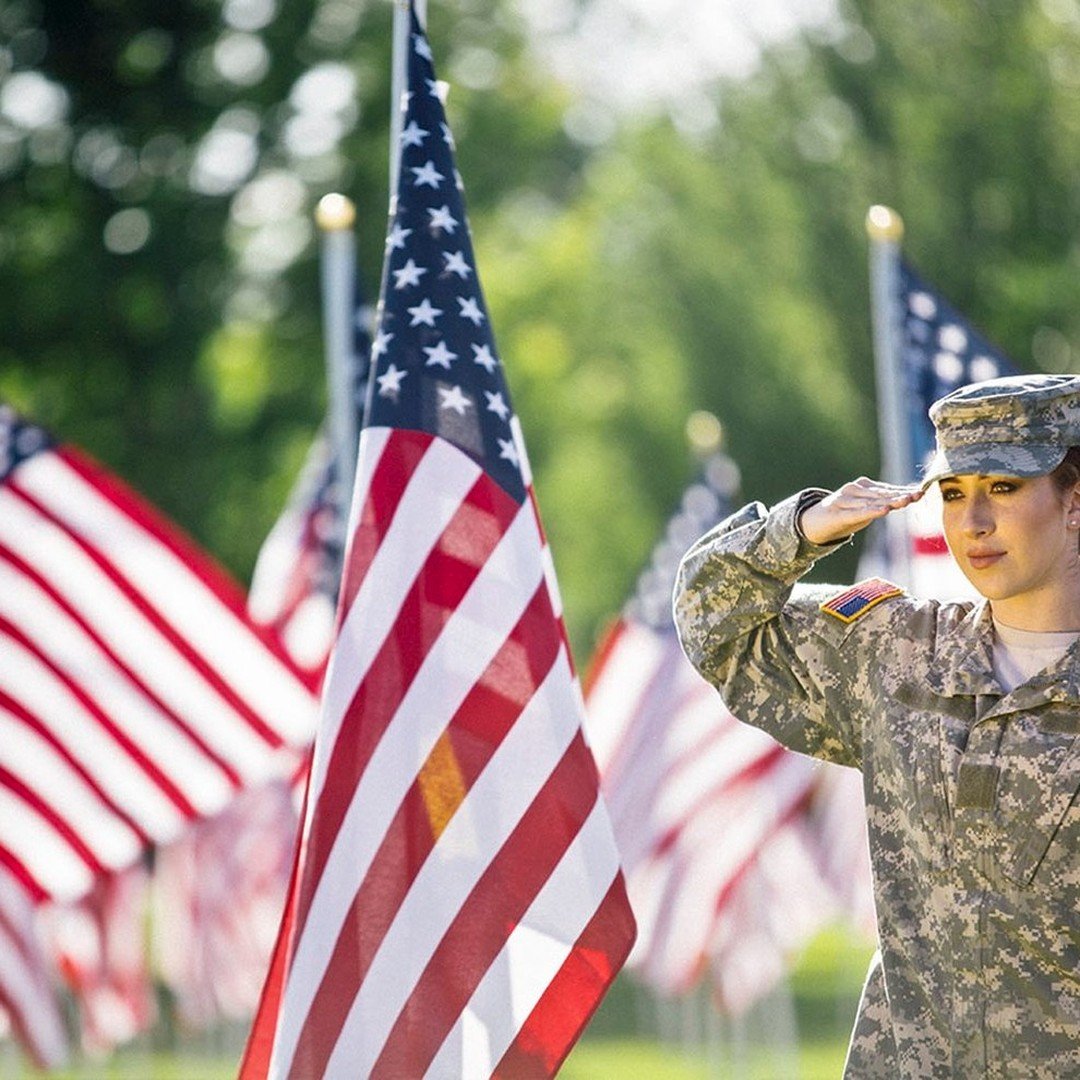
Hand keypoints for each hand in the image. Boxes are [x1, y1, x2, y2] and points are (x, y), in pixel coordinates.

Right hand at [799, 478, 922, 545]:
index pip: (887, 489)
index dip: (903, 491)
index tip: (920, 492)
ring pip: (872, 502)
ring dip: (890, 502)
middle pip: (882, 494)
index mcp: (863, 487)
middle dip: (900, 495)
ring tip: (906, 501)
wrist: (813, 521)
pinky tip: (883, 511)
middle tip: (917, 495)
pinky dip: (871, 511)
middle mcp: (854, 489)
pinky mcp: (838, 513)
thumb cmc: (844, 514)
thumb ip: (884, 502)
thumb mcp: (865, 507)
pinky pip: (857, 513)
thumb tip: (910, 497)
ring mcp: (844, 500)